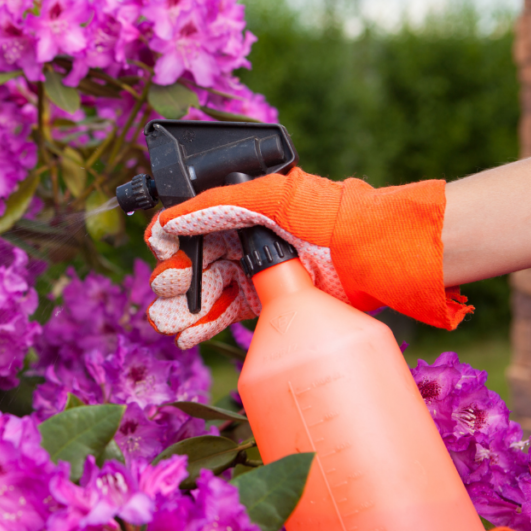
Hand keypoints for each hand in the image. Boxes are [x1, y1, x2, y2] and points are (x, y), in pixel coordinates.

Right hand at [144, 167, 469, 348]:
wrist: (372, 254)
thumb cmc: (329, 214)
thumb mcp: (273, 196)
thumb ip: (219, 202)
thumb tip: (170, 220)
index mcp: (243, 209)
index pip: (194, 224)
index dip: (171, 238)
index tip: (158, 250)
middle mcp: (246, 239)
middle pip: (194, 260)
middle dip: (174, 277)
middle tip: (166, 292)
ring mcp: (257, 272)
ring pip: (206, 291)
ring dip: (183, 308)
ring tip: (167, 323)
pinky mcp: (268, 302)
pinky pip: (227, 313)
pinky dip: (204, 325)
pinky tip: (187, 335)